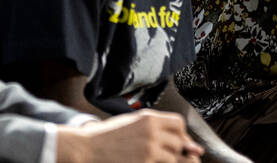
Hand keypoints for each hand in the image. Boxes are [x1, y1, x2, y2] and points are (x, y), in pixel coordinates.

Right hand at [57, 110, 204, 162]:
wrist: (85, 148)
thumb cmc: (107, 136)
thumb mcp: (132, 123)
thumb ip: (157, 129)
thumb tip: (191, 146)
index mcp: (149, 118)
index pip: (179, 124)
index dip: (179, 134)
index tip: (172, 141)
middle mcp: (152, 132)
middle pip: (178, 142)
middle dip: (173, 150)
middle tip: (157, 153)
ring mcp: (148, 149)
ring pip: (173, 157)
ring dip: (165, 160)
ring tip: (148, 157)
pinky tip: (144, 161)